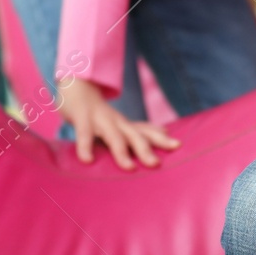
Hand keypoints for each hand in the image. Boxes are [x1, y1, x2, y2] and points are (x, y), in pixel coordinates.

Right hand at [57, 76, 180, 168]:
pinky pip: (84, 134)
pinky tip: (87, 160)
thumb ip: (139, 129)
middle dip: (146, 150)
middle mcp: (117, 122)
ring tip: (129, 168)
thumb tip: (164, 131)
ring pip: (113, 136)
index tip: (178, 145)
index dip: (162, 138)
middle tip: (156, 164)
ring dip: (122, 151)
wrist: (77, 87)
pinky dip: (85, 147)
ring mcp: (100, 119)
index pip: (147, 132)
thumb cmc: (100, 113)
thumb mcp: (120, 123)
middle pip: (135, 136)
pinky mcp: (82, 117)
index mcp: (125, 125)